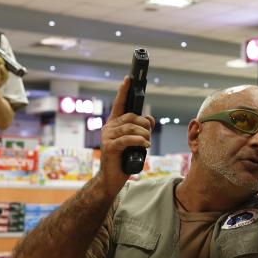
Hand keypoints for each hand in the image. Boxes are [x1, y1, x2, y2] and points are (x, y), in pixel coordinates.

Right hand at [97, 77, 155, 194]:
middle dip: (144, 124)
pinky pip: (128, 139)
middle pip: (131, 117)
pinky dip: (140, 141)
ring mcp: (107, 137)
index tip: (128, 79)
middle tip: (149, 133)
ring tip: (147, 142)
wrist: (111, 178)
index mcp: (113, 124)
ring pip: (131, 127)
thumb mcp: (134, 142)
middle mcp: (108, 127)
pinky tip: (145, 145)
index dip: (124, 91)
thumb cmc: (123, 159)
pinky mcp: (110, 147)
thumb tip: (150, 120)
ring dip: (144, 134)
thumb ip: (140, 129)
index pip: (119, 103)